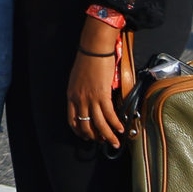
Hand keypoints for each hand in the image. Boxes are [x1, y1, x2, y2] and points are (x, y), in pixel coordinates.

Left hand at [67, 19, 125, 148]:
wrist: (93, 49)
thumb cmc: (86, 61)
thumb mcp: (77, 80)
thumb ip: (80, 93)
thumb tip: (88, 102)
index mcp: (71, 96)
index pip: (72, 120)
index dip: (79, 131)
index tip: (86, 136)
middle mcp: (79, 100)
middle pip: (86, 125)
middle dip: (94, 137)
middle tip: (102, 141)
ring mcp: (90, 98)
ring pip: (99, 124)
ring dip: (107, 136)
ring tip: (115, 142)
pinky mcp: (102, 95)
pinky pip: (109, 115)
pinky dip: (115, 124)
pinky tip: (121, 129)